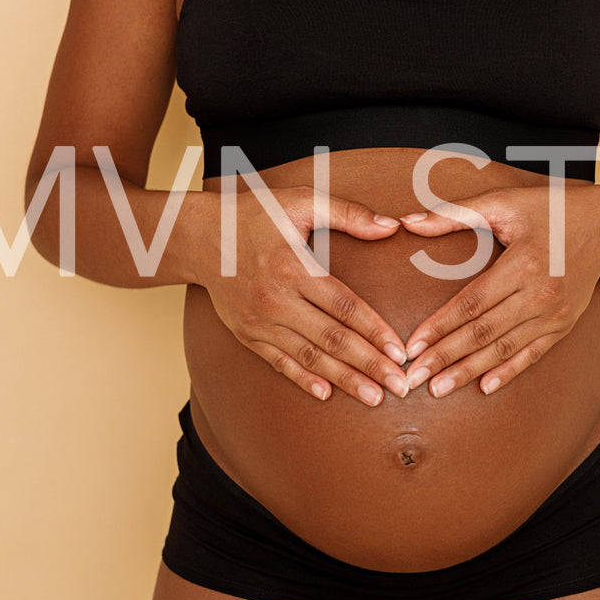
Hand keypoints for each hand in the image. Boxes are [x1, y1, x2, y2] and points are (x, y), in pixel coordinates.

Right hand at [200, 186, 410, 404]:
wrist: (199, 237)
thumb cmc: (255, 215)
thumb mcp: (301, 201)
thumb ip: (348, 213)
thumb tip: (391, 227)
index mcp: (294, 268)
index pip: (344, 307)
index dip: (374, 331)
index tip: (400, 352)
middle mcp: (276, 300)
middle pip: (331, 339)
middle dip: (369, 365)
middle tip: (399, 386)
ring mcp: (259, 321)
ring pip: (309, 357)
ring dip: (344, 380)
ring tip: (374, 398)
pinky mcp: (246, 333)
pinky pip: (278, 362)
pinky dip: (302, 380)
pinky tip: (327, 395)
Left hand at [396, 184, 599, 396]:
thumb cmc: (552, 210)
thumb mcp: (504, 202)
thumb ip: (455, 214)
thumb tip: (408, 222)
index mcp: (523, 263)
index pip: (472, 304)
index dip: (440, 327)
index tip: (412, 346)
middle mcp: (541, 294)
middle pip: (484, 332)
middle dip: (446, 357)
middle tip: (414, 378)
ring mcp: (555, 314)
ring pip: (505, 349)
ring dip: (469, 371)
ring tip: (439, 389)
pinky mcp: (564, 325)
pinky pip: (532, 354)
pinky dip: (508, 372)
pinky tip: (485, 388)